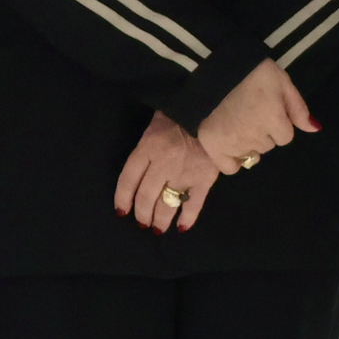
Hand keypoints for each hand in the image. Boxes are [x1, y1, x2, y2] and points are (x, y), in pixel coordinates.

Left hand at [114, 113, 226, 233]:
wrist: (216, 110)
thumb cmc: (183, 112)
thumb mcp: (158, 122)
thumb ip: (149, 143)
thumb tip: (144, 162)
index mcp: (148, 147)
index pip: (128, 179)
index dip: (122, 198)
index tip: (122, 211)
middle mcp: (162, 165)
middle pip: (146, 196)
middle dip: (142, 214)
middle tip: (143, 222)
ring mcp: (183, 174)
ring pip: (166, 205)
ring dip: (160, 220)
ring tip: (157, 229)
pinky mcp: (204, 180)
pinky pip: (193, 204)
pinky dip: (187, 218)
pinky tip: (182, 227)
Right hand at [194, 58, 315, 172]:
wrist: (215, 67)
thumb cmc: (252, 72)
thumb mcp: (282, 82)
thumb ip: (298, 108)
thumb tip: (315, 129)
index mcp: (274, 120)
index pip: (285, 137)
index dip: (278, 122)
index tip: (267, 109)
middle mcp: (255, 136)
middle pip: (268, 145)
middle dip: (264, 132)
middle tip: (251, 112)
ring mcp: (232, 143)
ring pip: (251, 154)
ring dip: (248, 142)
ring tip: (238, 121)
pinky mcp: (213, 146)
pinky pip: (230, 167)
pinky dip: (232, 159)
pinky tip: (230, 143)